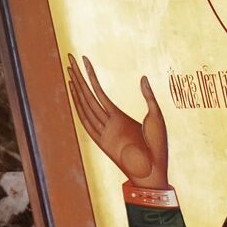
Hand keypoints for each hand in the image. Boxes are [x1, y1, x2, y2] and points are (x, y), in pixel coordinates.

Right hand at [67, 54, 168, 188]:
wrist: (154, 169)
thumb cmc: (157, 147)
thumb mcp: (156, 116)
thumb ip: (148, 97)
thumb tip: (142, 78)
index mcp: (119, 118)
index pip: (99, 93)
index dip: (91, 76)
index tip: (83, 61)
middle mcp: (107, 122)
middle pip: (88, 94)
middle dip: (78, 75)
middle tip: (68, 56)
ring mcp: (103, 129)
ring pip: (86, 102)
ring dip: (77, 84)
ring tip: (68, 67)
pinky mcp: (103, 138)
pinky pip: (88, 116)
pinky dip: (80, 102)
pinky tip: (74, 87)